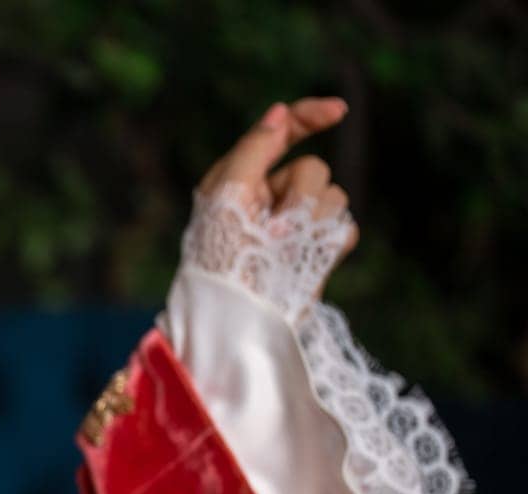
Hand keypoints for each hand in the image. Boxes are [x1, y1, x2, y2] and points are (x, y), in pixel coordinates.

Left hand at [198, 98, 359, 293]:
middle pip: (314, 169)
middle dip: (298, 194)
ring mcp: (296, 225)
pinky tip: (305, 258)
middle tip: (271, 227)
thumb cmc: (219, 255)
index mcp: (243, 178)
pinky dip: (328, 241)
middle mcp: (271, 197)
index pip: (283, 134)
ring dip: (310, 222)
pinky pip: (344, 228)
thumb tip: (279, 113)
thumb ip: (254, 148)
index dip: (310, 117)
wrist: (235, 312)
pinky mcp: (316, 251)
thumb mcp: (226, 193)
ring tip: (283, 248)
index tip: (339, 111)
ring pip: (334, 197)